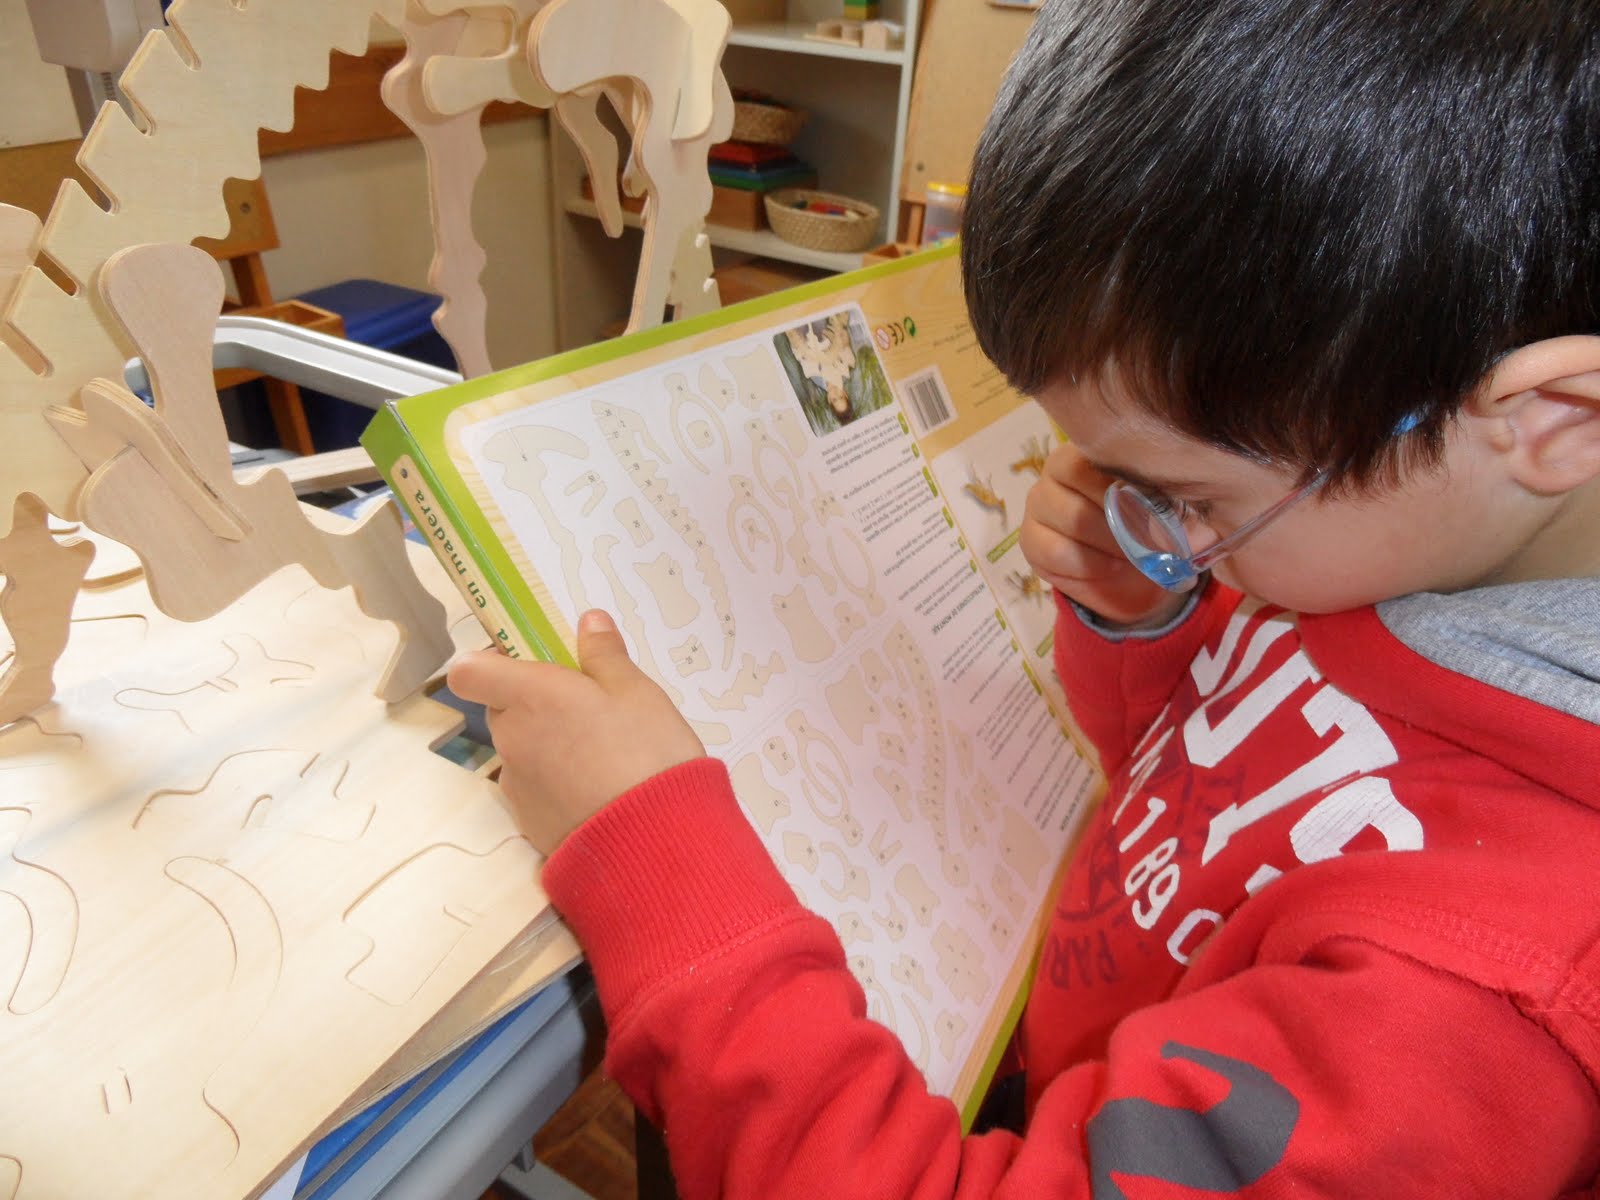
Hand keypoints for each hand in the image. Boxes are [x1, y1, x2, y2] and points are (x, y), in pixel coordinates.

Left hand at [447, 610, 704, 854]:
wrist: (653, 842)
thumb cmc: (647, 754)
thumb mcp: (638, 692)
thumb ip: (605, 655)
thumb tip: (588, 621)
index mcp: (530, 696)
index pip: (468, 671)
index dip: (489, 663)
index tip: (529, 663)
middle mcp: (511, 738)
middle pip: (501, 709)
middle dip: (534, 703)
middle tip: (586, 707)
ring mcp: (517, 784)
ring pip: (520, 749)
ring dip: (547, 745)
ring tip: (602, 754)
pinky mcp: (529, 821)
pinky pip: (535, 788)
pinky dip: (557, 783)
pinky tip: (599, 790)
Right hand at [1019, 443, 1188, 626]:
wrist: (1134, 575)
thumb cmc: (1154, 530)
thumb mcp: (1175, 513)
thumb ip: (1182, 508)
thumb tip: (1201, 523)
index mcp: (1093, 448)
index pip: (1100, 448)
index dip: (1131, 479)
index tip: (1163, 509)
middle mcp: (1056, 469)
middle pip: (1080, 479)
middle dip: (1126, 516)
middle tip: (1158, 541)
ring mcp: (1039, 504)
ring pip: (1072, 518)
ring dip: (1112, 544)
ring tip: (1137, 558)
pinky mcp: (1030, 540)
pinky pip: (1057, 551)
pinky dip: (1090, 565)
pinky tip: (1111, 569)